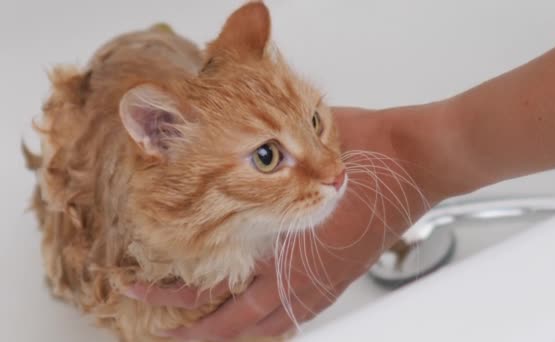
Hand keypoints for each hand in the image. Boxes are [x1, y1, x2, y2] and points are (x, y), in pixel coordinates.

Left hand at [125, 106, 446, 339]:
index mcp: (285, 254)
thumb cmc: (366, 155)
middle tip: (164, 333)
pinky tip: (261, 323)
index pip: (214, 290)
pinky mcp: (340, 279)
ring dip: (234, 335)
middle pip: (237, 325)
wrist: (417, 162)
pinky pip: (296, 318)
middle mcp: (302, 281)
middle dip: (195, 333)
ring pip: (269, 329)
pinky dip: (269, 327)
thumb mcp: (299, 152)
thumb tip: (215, 152)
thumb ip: (260, 161)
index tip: (137, 289)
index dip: (171, 295)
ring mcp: (323, 285)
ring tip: (207, 336)